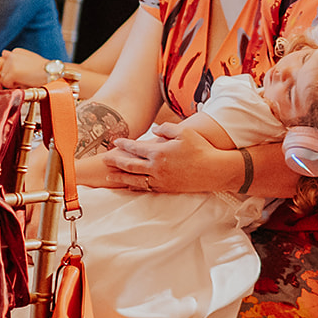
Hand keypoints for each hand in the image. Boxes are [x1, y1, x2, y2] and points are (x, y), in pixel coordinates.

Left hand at [0, 48, 54, 90]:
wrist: (55, 73)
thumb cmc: (45, 70)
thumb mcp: (30, 60)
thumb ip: (16, 59)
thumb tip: (3, 53)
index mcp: (16, 52)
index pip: (4, 65)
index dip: (13, 74)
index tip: (25, 75)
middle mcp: (11, 55)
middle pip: (2, 73)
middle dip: (11, 79)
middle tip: (26, 78)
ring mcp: (11, 63)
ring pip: (3, 79)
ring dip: (13, 83)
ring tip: (27, 79)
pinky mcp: (12, 72)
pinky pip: (6, 84)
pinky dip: (15, 86)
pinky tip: (26, 82)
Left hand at [103, 123, 230, 193]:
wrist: (214, 170)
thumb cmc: (200, 148)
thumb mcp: (183, 132)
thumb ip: (165, 129)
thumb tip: (153, 131)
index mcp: (159, 152)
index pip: (135, 148)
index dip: (123, 145)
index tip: (115, 143)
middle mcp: (156, 167)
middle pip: (129, 164)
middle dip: (115, 161)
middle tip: (103, 160)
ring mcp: (160, 179)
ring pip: (134, 179)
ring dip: (120, 177)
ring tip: (109, 176)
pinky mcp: (166, 188)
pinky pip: (145, 188)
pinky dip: (134, 187)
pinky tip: (128, 186)